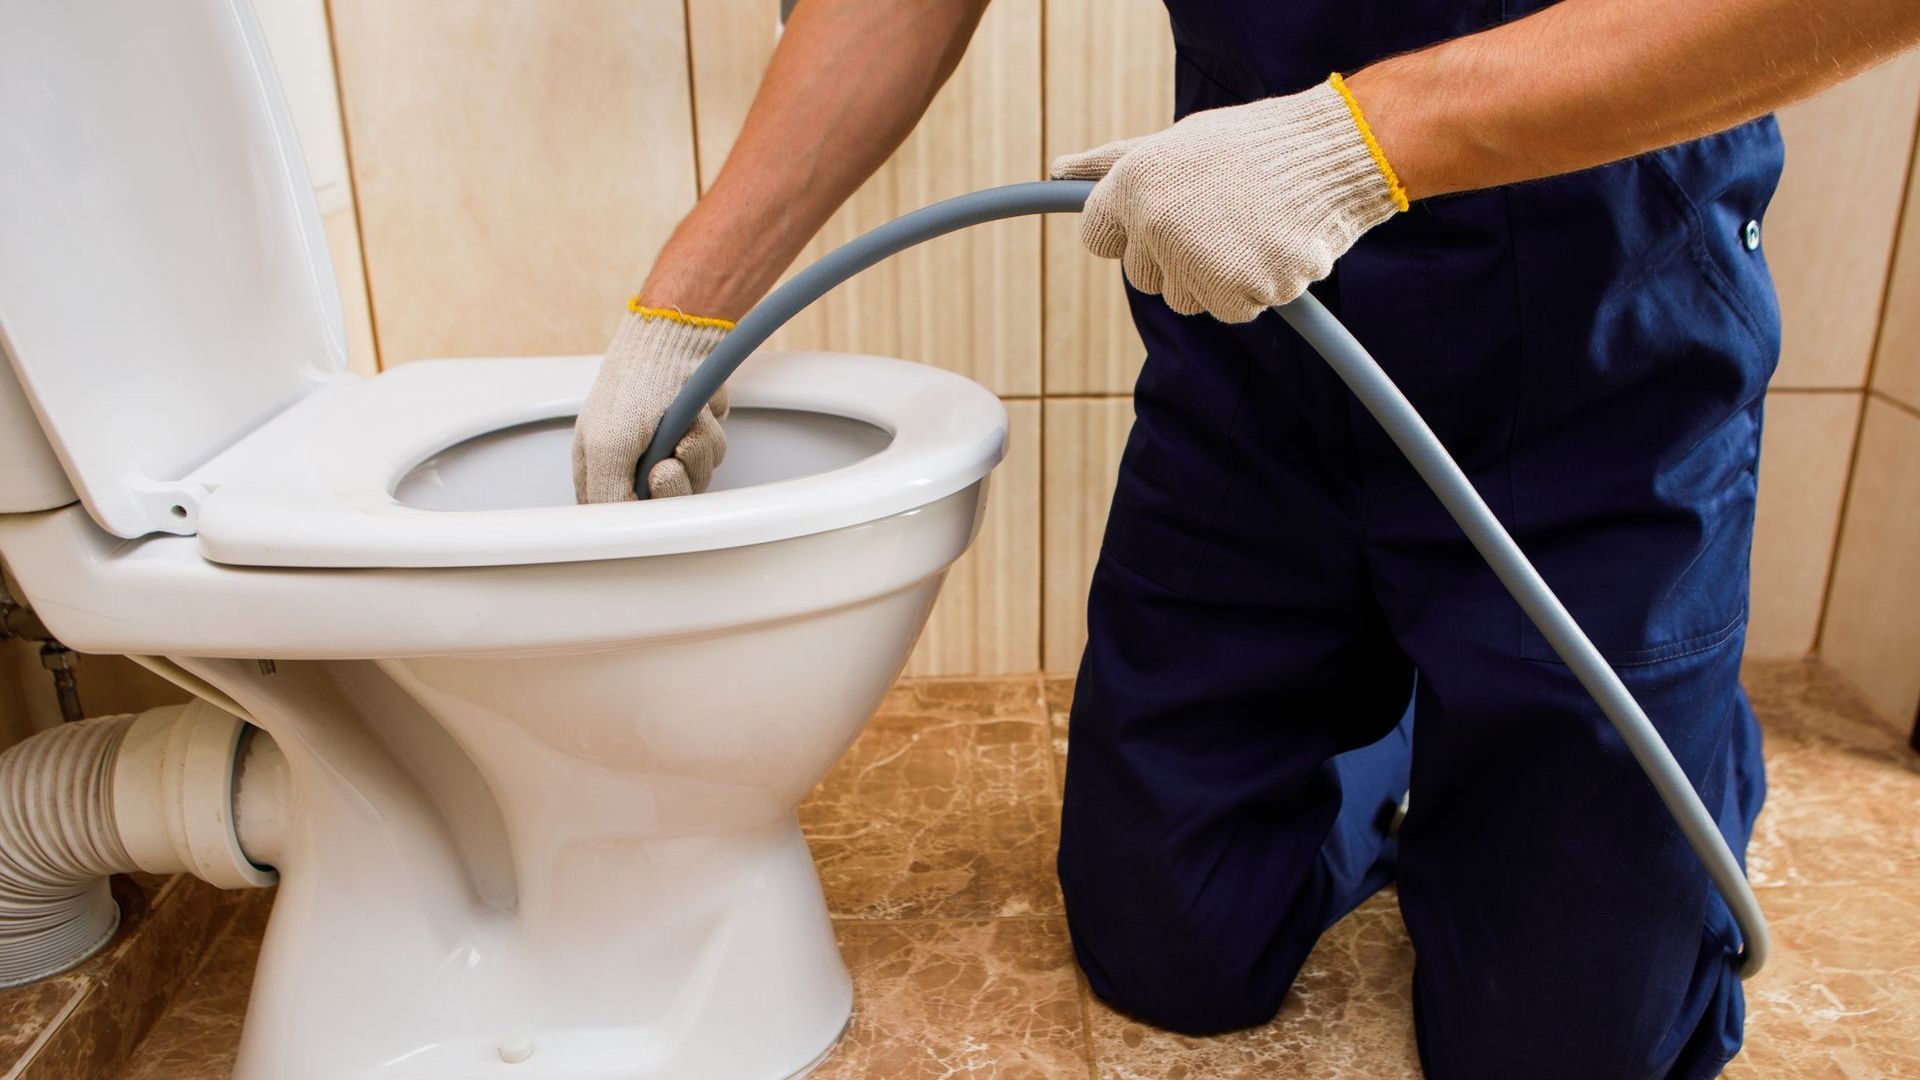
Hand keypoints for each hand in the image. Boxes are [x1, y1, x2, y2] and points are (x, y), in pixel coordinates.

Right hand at [572, 304, 731, 502]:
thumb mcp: (608, 447)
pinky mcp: (693, 435)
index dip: (642, 515)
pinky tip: (698, 416)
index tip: (650, 493)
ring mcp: (665, 449)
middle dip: (676, 482)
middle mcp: (630, 463)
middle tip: (670, 461)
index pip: (619, 517)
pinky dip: (709, 437)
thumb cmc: (636, 385)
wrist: (679, 341)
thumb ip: (609, 496)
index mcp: (597, 468)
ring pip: (692, 482)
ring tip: (685, 427)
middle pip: (663, 505)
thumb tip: (622, 529)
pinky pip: (710, 457)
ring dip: (696, 454)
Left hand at [1049, 75, 1405, 323]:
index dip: (1133, 231)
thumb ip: (1113, 165)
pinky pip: (1229, 311)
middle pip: (1141, 278)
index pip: (1098, 239)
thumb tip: (1057, 170)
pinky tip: (1273, 246)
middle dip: (1175, 258)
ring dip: (1215, 277)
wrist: (1333, 153)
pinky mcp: (1236, 292)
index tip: (1168, 213)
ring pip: (1185, 300)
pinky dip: (1254, 289)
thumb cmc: (1251, 146)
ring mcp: (1194, 261)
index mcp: (1132, 185)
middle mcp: (1154, 224)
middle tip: (1221, 215)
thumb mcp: (1174, 143)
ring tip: (1250, 227)